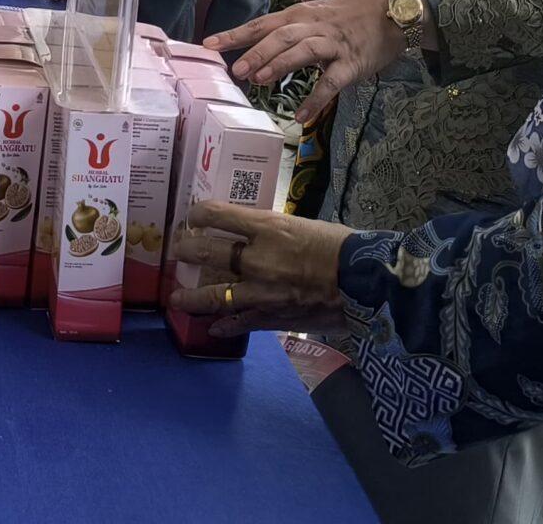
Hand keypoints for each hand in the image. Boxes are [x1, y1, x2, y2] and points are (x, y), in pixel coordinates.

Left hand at [168, 201, 352, 337]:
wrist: (365, 283)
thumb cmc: (341, 246)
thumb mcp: (301, 225)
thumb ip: (272, 231)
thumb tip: (253, 235)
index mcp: (267, 228)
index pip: (217, 215)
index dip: (198, 214)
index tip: (192, 217)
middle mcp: (256, 258)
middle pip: (206, 252)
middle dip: (186, 250)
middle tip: (178, 251)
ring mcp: (260, 292)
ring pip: (213, 295)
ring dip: (191, 296)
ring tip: (176, 297)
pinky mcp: (271, 317)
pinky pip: (239, 323)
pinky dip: (224, 326)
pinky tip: (213, 329)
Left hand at [209, 0, 401, 123]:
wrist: (395, 13)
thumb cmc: (352, 15)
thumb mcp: (318, 15)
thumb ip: (292, 31)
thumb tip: (261, 53)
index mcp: (301, 14)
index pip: (263, 23)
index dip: (236, 34)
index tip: (209, 44)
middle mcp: (314, 25)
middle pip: (280, 36)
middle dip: (256, 52)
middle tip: (235, 70)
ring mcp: (333, 44)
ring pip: (302, 50)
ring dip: (279, 64)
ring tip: (258, 80)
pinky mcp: (352, 63)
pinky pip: (332, 82)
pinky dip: (316, 98)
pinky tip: (302, 114)